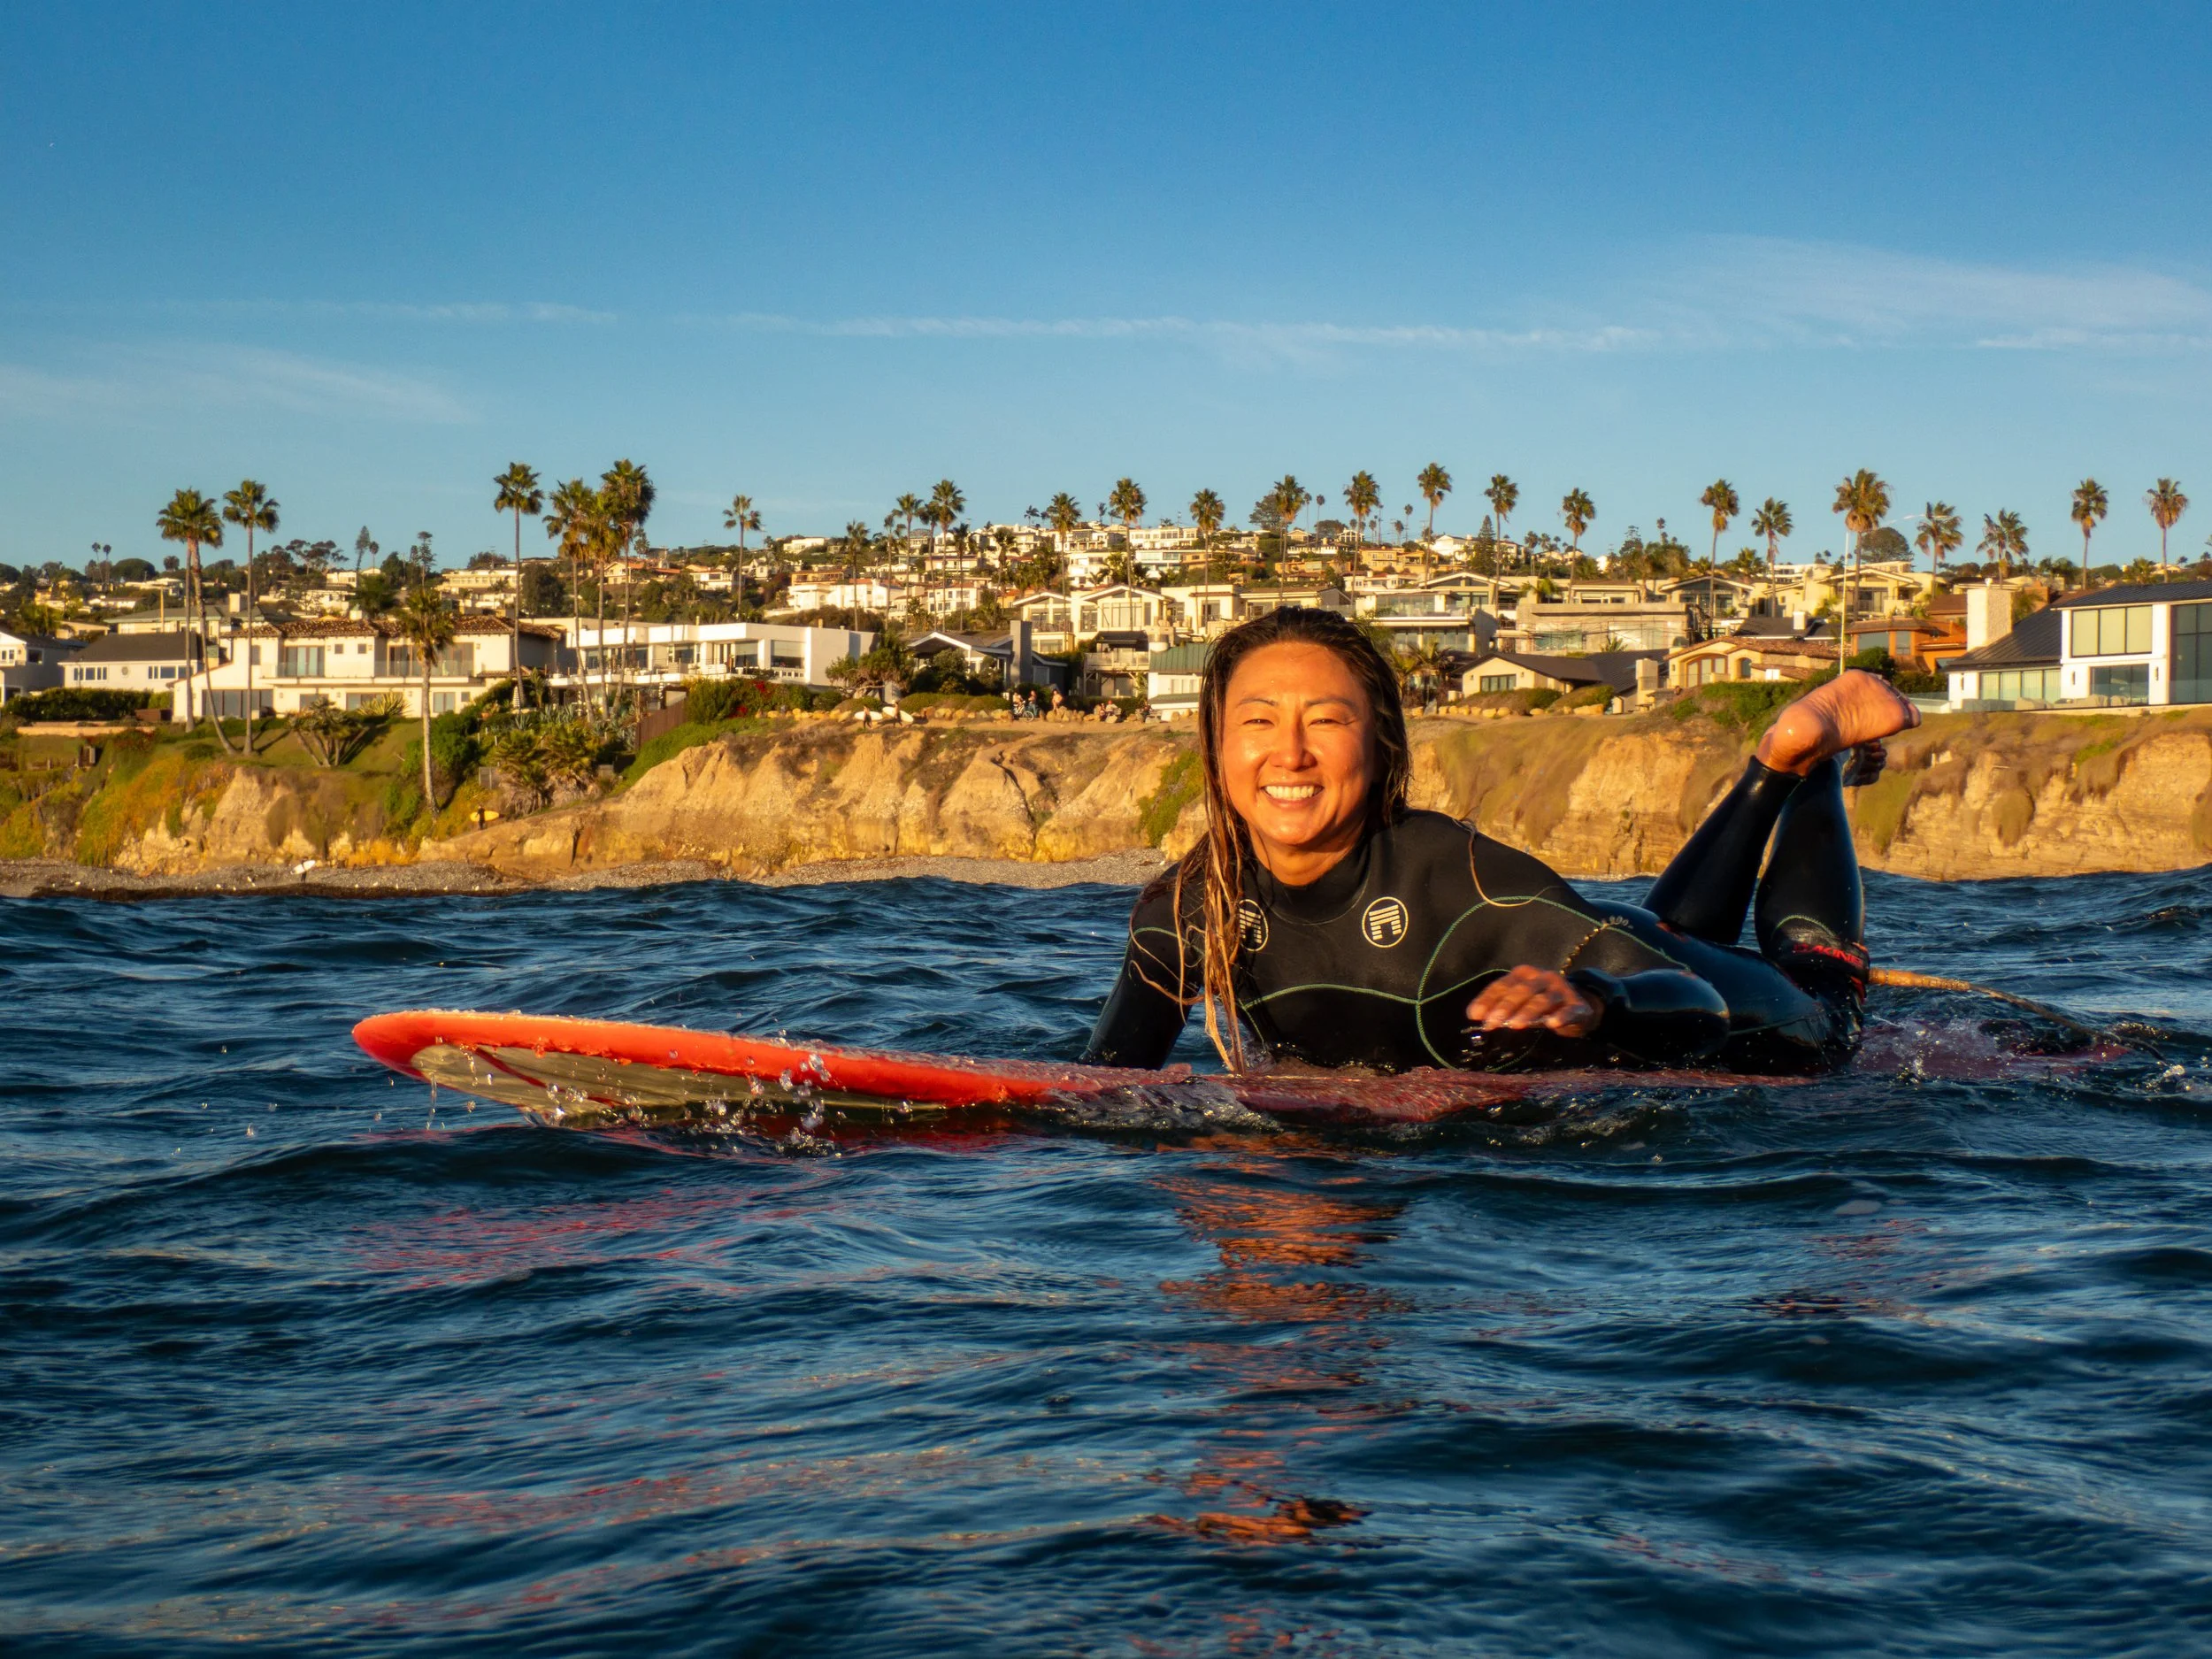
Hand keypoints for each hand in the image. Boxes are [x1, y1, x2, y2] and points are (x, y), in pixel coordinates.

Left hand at [1465, 966, 1600, 1037]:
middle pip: (1522, 990)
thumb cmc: (1540, 1005)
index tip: (1475, 1016)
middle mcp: (1542, 977)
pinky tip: (1552, 1024)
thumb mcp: (1519, 1003)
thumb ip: (1498, 1006)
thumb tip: (1473, 1015)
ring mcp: (1561, 990)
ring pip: (1543, 999)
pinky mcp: (1577, 1005)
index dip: (1487, 1000)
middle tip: (1492, 1023)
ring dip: (1528, 1012)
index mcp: (1524, 974)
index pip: (1502, 985)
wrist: (1578, 1007)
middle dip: (1505, 1007)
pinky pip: (1569, 1010)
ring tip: (1516, 1025)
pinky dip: (1561, 1015)